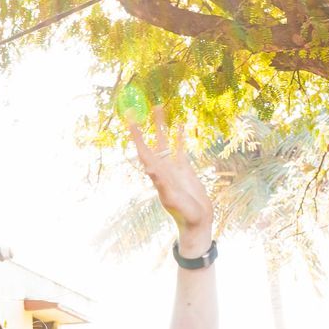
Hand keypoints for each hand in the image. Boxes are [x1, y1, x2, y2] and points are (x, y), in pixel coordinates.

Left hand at [129, 108, 212, 246]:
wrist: (197, 221)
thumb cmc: (184, 213)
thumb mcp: (172, 199)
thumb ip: (162, 184)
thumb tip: (150, 168)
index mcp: (156, 174)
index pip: (144, 151)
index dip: (137, 136)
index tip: (131, 120)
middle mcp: (162, 168)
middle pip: (153, 142)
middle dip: (148, 125)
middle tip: (143, 107)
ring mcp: (173, 167)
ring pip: (166, 142)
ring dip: (162, 126)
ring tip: (159, 108)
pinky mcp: (184, 169)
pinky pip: (180, 148)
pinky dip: (180, 136)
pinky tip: (180, 124)